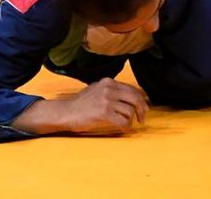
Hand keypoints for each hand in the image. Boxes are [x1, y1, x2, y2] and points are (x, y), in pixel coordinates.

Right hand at [10, 78, 149, 135]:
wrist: (66, 112)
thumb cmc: (81, 104)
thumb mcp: (97, 89)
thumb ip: (112, 90)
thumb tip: (131, 96)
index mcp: (109, 81)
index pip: (132, 89)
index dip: (141, 99)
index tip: (144, 107)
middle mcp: (109, 88)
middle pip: (135, 98)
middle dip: (142, 109)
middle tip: (142, 118)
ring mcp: (106, 100)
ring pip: (130, 110)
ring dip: (131, 120)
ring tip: (127, 124)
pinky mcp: (104, 113)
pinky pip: (123, 121)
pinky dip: (126, 126)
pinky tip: (122, 129)